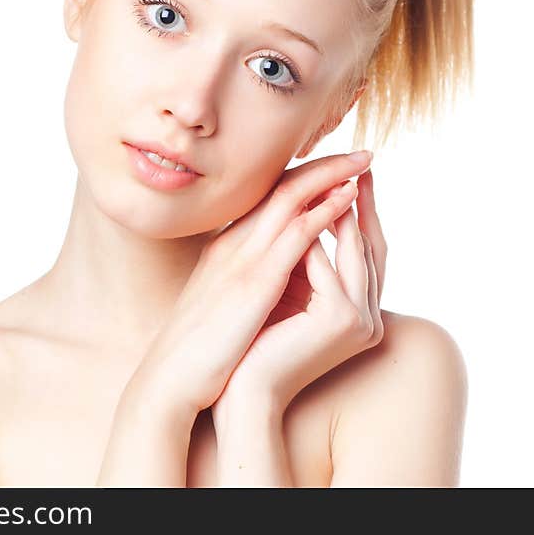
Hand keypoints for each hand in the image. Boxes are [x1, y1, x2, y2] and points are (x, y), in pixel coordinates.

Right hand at [130, 151, 375, 416]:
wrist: (169, 379)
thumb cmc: (199, 352)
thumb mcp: (224, 305)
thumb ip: (247, 283)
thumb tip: (276, 280)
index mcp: (227, 248)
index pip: (270, 199)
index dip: (304, 180)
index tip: (335, 170)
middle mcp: (233, 242)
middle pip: (283, 187)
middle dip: (324, 166)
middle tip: (360, 154)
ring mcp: (242, 258)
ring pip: (291, 197)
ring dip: (331, 175)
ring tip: (364, 161)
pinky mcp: (253, 281)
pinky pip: (297, 234)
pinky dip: (324, 210)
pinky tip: (348, 198)